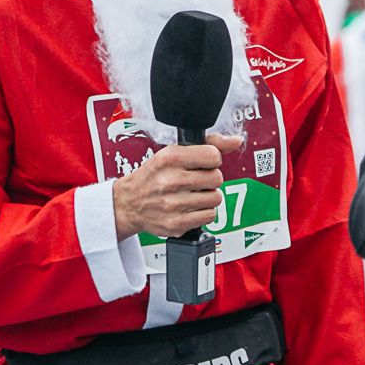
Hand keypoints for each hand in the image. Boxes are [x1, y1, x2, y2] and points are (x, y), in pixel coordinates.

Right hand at [111, 134, 243, 239]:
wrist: (128, 204)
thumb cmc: (154, 176)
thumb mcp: (173, 152)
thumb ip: (207, 144)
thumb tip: (236, 141)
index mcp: (169, 158)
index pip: (213, 156)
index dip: (212, 160)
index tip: (203, 163)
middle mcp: (170, 180)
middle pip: (217, 178)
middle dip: (210, 179)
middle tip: (197, 181)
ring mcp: (173, 204)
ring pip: (216, 198)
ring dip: (208, 196)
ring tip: (193, 194)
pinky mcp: (176, 224)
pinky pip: (210, 216)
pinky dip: (204, 212)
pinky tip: (191, 207)